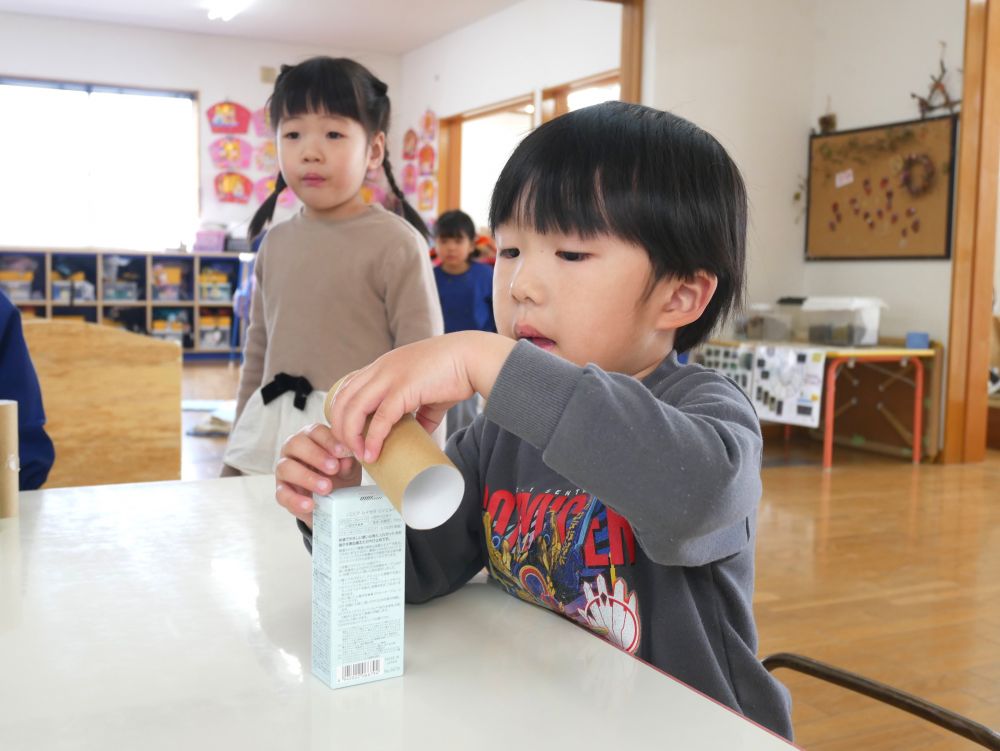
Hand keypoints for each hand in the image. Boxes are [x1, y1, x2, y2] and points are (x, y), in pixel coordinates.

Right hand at [275, 422, 360, 527]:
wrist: (333, 500)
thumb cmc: (340, 474)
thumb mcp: (349, 467)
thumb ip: (348, 462)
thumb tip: (346, 460)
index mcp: (311, 437)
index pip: (315, 431)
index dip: (328, 441)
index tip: (342, 452)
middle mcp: (293, 449)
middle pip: (296, 444)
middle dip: (315, 455)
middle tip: (333, 468)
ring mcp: (284, 469)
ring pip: (286, 467)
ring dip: (307, 477)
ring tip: (327, 488)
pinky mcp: (282, 490)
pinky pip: (282, 494)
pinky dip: (296, 500)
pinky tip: (310, 504)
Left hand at [328, 331, 514, 463]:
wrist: (473, 358)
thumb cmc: (455, 372)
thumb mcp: (429, 394)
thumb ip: (421, 413)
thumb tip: (420, 435)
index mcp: (383, 366)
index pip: (346, 389)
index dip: (341, 414)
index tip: (348, 436)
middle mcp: (380, 368)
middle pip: (342, 400)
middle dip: (339, 429)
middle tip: (349, 450)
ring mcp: (390, 377)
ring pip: (353, 409)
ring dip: (350, 436)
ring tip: (359, 455)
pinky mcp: (404, 388)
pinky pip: (380, 418)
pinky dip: (372, 438)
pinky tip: (372, 453)